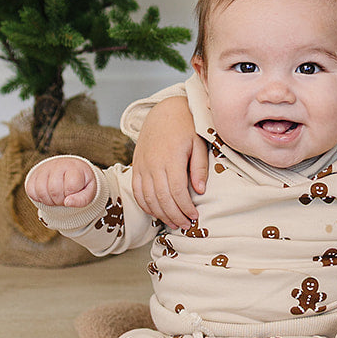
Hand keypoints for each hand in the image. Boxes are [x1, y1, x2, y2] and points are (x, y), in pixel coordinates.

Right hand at [25, 156, 97, 207]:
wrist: (70, 171)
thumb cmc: (81, 183)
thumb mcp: (89, 191)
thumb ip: (82, 199)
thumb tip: (67, 203)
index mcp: (74, 167)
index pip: (70, 187)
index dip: (72, 196)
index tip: (74, 193)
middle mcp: (58, 164)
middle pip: (54, 190)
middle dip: (60, 200)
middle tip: (64, 197)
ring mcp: (44, 168)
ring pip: (41, 191)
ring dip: (49, 201)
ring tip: (56, 198)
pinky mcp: (33, 174)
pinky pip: (30, 191)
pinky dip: (38, 198)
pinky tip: (47, 195)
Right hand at [130, 94, 208, 225]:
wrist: (164, 111)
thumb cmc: (186, 126)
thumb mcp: (198, 142)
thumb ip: (199, 167)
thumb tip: (200, 191)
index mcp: (171, 158)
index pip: (177, 191)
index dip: (185, 207)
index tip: (195, 216)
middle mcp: (153, 163)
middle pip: (162, 198)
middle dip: (175, 216)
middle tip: (186, 226)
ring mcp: (142, 165)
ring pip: (148, 198)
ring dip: (161, 214)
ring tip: (174, 223)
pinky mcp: (136, 166)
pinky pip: (137, 191)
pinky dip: (146, 205)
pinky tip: (157, 213)